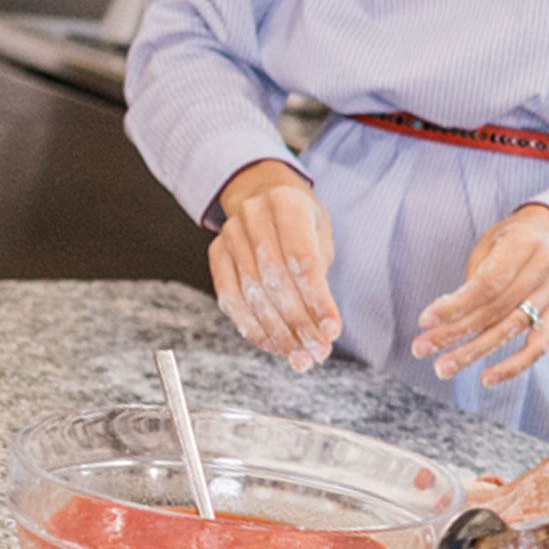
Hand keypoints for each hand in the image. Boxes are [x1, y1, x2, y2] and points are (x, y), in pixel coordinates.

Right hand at [210, 160, 339, 371]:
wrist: (260, 191)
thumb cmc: (301, 219)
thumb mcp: (320, 233)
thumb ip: (321, 274)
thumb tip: (324, 328)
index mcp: (287, 203)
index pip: (302, 260)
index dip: (317, 299)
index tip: (332, 330)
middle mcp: (253, 216)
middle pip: (275, 281)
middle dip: (298, 323)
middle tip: (317, 353)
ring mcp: (230, 235)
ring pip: (252, 294)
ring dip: (277, 332)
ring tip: (298, 357)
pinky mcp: (216, 254)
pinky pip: (229, 298)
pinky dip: (251, 326)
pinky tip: (271, 345)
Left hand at [413, 205, 548, 386]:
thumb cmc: (508, 241)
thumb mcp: (488, 244)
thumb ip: (475, 279)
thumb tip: (446, 321)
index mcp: (523, 244)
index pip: (488, 283)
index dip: (456, 305)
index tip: (425, 321)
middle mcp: (543, 268)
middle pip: (495, 309)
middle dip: (455, 332)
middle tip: (421, 349)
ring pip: (511, 329)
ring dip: (474, 351)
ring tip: (442, 368)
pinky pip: (538, 346)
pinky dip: (513, 366)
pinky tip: (486, 379)